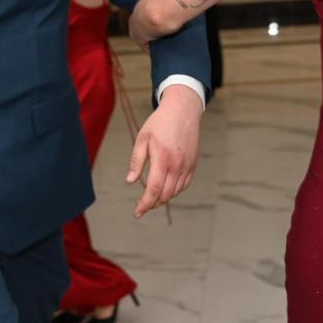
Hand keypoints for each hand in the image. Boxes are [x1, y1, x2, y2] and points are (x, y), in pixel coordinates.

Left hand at [127, 84, 201, 217]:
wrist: (183, 110)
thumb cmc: (160, 123)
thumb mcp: (142, 139)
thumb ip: (136, 161)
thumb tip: (130, 181)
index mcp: (163, 159)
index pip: (154, 190)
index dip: (145, 204)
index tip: (137, 212)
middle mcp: (177, 165)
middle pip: (166, 195)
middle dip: (153, 204)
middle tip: (142, 206)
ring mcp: (187, 165)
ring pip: (175, 192)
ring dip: (163, 198)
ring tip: (151, 197)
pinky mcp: (192, 164)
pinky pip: (184, 184)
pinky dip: (174, 191)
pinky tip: (165, 188)